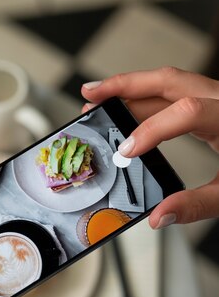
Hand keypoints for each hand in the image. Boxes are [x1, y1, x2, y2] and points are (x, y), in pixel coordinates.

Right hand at [81, 67, 218, 226]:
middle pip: (168, 79)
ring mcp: (217, 98)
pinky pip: (176, 94)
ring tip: (99, 100)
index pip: (183, 111)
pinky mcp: (214, 104)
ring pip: (169, 83)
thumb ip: (197, 204)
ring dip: (131, 89)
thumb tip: (159, 217)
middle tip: (91, 97)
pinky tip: (129, 112)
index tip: (127, 151)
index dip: (150, 130)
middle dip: (124, 86)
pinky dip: (147, 99)